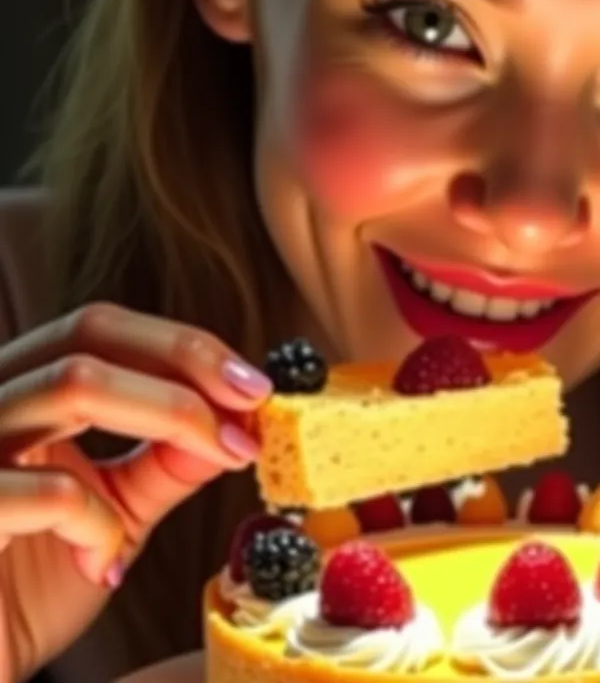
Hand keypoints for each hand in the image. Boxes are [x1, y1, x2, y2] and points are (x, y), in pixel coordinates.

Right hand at [0, 302, 269, 680]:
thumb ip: (167, 460)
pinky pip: (46, 491)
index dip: (184, 346)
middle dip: (187, 359)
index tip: (255, 385)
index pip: (100, 328)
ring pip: (72, 385)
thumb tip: (241, 418)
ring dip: (172, 415)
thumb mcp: (115, 511)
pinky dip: (98, 521)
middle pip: (89, 333)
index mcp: (16, 392)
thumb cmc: (25, 590)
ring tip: (221, 455)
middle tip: (253, 400)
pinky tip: (104, 562)